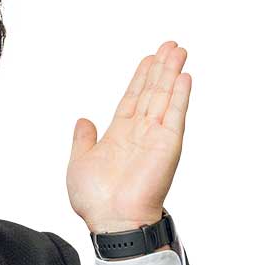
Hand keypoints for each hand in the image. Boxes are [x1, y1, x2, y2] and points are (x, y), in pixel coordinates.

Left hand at [67, 40, 190, 233]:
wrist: (112, 219)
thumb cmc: (96, 201)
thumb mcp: (80, 162)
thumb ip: (83, 140)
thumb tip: (83, 121)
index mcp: (119, 136)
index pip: (133, 98)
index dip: (141, 78)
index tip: (149, 59)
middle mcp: (140, 133)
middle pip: (152, 92)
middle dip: (160, 68)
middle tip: (170, 45)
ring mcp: (155, 137)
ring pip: (165, 97)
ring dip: (172, 73)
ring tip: (179, 50)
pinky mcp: (168, 145)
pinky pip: (176, 115)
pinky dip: (180, 96)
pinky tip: (184, 76)